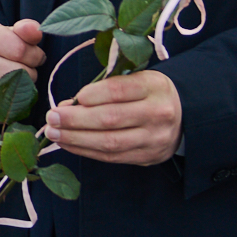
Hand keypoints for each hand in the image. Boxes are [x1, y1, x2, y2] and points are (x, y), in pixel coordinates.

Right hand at [0, 18, 46, 120]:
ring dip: (18, 94)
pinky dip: (4, 110)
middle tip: (24, 74)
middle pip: (16, 73)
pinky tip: (3, 100)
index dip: (35, 56)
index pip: (20, 49)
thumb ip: (26, 31)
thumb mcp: (7, 34)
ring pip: (5, 95)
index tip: (34, 58)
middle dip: (28, 75)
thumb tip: (35, 31)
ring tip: (15, 86)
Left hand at [44, 68, 181, 166]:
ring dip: (76, 139)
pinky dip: (86, 151)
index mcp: (154, 86)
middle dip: (75, 119)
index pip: (119, 91)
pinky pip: (112, 157)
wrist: (185, 116)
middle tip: (52, 118)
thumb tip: (69, 104)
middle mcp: (157, 113)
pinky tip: (68, 144)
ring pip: (109, 142)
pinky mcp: (147, 157)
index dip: (92, 95)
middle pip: (111, 119)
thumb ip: (106, 87)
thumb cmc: (149, 93)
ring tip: (54, 133)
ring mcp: (154, 138)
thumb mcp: (137, 79)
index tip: (72, 98)